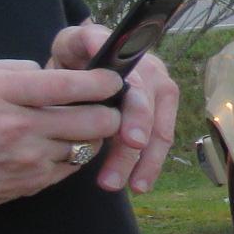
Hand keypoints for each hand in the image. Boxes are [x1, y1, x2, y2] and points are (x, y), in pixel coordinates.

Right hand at [0, 58, 124, 207]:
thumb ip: (10, 71)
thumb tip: (46, 73)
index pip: (69, 85)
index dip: (102, 81)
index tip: (113, 79)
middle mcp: (16, 128)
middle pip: (95, 121)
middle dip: (109, 112)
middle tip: (105, 105)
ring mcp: (23, 161)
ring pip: (88, 147)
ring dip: (92, 136)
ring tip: (80, 125)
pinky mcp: (25, 186)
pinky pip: (68, 169)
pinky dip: (72, 156)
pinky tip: (57, 146)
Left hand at [49, 23, 180, 192]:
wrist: (84, 61)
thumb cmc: (75, 56)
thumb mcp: (72, 45)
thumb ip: (83, 45)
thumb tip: (94, 51)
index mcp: (133, 57)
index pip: (140, 86)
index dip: (138, 114)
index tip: (131, 142)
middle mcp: (154, 73)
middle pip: (153, 115)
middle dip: (141, 151)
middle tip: (129, 179)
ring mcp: (161, 94)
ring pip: (160, 133)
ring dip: (147, 164)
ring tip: (130, 188)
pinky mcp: (160, 114)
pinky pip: (160, 143)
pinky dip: (149, 165)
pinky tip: (138, 184)